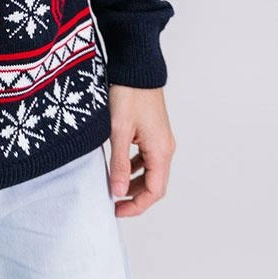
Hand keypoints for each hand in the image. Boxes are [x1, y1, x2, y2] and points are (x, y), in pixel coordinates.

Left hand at [107, 85, 174, 217]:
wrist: (137, 68)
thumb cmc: (129, 94)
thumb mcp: (119, 131)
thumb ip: (119, 163)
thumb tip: (118, 192)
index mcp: (160, 151)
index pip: (154, 191)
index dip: (136, 205)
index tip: (117, 210)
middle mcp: (165, 148)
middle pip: (154, 184)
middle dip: (134, 196)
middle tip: (112, 202)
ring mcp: (160, 139)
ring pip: (150, 171)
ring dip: (134, 182)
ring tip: (113, 186)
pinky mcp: (154, 132)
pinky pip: (146, 157)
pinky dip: (134, 166)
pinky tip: (119, 165)